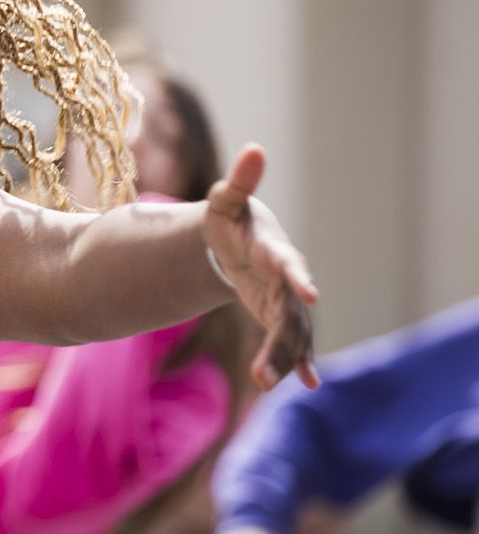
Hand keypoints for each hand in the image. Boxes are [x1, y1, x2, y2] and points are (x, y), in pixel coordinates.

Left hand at [202, 144, 319, 388]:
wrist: (241, 239)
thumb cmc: (231, 219)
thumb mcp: (224, 201)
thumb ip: (238, 182)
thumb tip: (254, 149)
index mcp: (274, 251)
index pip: (289, 265)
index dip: (299, 278)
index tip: (309, 295)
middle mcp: (288, 279)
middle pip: (290, 313)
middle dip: (281, 341)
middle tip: (264, 371)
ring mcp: (287, 300)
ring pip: (291, 333)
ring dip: (282, 358)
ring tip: (265, 384)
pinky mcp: (280, 316)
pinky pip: (292, 342)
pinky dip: (299, 362)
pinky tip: (308, 383)